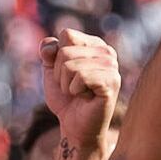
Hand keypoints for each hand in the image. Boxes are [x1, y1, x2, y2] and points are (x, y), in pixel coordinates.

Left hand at [40, 29, 120, 153]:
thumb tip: (49, 46)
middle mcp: (107, 52)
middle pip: (65, 51)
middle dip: (59, 74)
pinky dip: (74, 90)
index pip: (66, 34)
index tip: (65, 73)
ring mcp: (112, 66)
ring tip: (78, 92)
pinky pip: (80, 77)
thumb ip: (48, 52)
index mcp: (95, 44)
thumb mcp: (51, 71)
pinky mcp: (111, 82)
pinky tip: (85, 97)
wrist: (74, 125)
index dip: (56, 56)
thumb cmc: (66, 98)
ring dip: (66, 84)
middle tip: (72, 87)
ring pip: (70, 65)